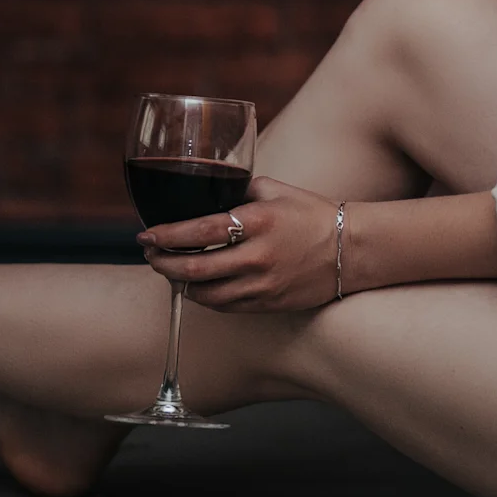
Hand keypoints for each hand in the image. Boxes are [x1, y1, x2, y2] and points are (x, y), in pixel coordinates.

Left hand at [139, 175, 340, 312]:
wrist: (350, 249)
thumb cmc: (312, 214)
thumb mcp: (275, 190)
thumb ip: (238, 191)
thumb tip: (207, 197)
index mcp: (257, 222)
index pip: (199, 232)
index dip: (166, 236)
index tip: (146, 235)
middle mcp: (257, 256)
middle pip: (194, 269)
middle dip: (163, 264)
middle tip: (151, 255)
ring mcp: (263, 284)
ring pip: (205, 294)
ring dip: (180, 284)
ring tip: (170, 271)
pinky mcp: (268, 304)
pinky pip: (225, 306)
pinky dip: (205, 297)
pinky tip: (197, 286)